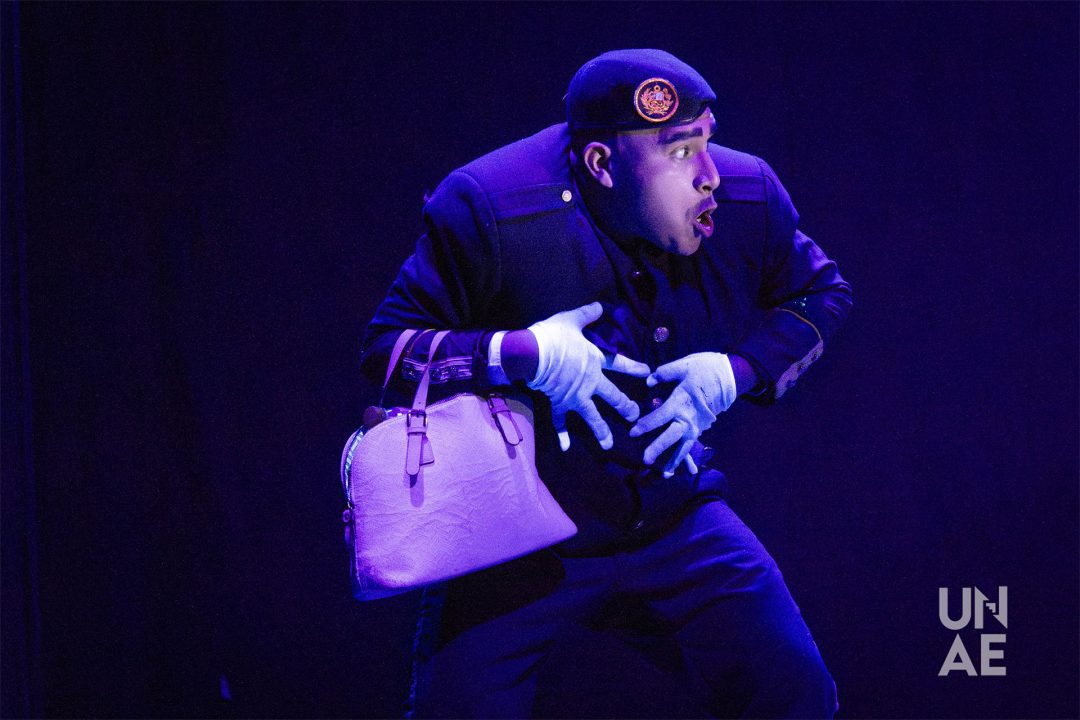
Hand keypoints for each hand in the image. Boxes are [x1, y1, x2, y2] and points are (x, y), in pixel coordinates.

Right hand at [527, 302, 650, 450]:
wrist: (533, 354)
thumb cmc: (553, 336)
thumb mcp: (571, 319)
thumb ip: (587, 314)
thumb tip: (600, 305)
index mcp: (595, 361)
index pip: (620, 365)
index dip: (635, 368)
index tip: (649, 374)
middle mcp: (590, 382)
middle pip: (613, 397)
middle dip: (626, 408)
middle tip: (636, 417)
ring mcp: (575, 396)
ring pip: (593, 417)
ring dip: (602, 431)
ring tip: (609, 445)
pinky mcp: (559, 403)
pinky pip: (560, 422)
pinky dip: (562, 435)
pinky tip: (566, 448)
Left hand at [628, 352, 736, 476]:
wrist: (730, 376)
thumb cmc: (706, 368)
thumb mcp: (684, 365)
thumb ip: (665, 373)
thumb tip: (648, 382)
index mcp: (681, 402)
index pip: (660, 416)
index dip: (646, 424)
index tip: (633, 432)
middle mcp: (688, 417)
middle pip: (671, 436)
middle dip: (658, 448)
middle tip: (646, 460)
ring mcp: (697, 425)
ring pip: (684, 446)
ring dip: (675, 460)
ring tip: (666, 474)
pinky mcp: (701, 427)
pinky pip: (691, 444)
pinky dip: (686, 456)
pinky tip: (684, 469)